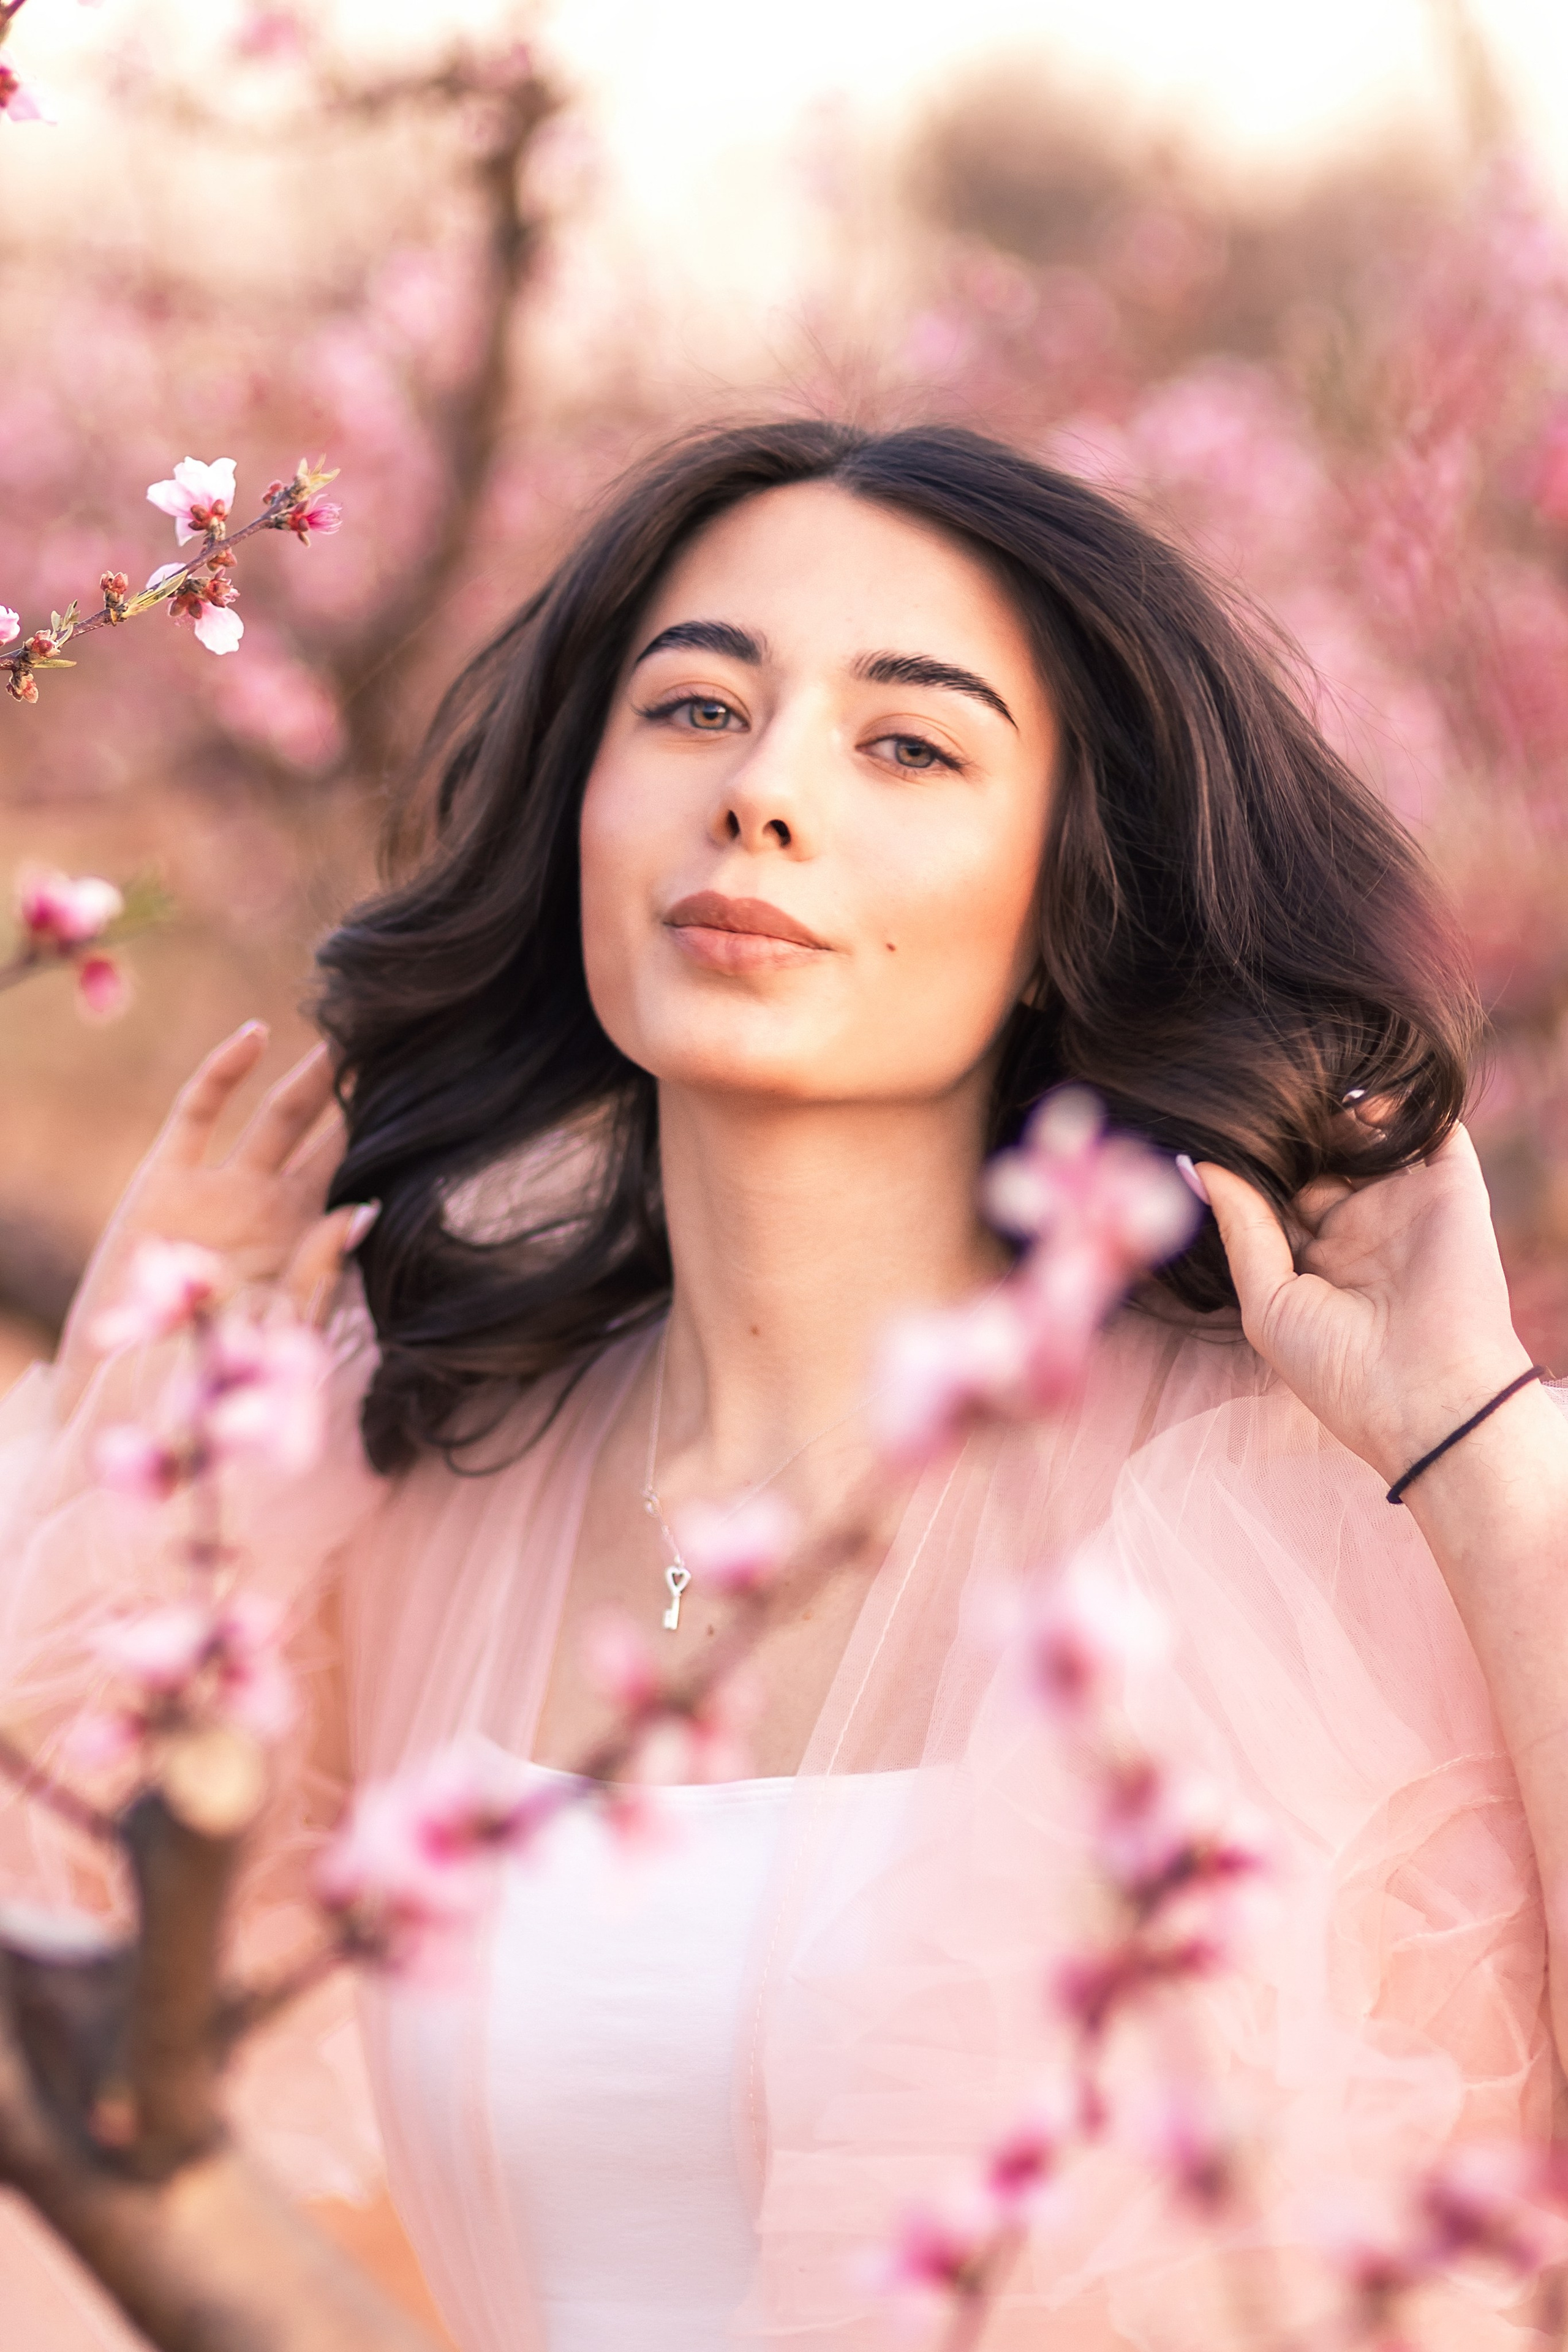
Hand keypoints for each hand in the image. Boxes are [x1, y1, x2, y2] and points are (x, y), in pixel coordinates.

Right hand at [55, 1023, 376, 1405]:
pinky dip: (222, 1072)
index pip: (359, 1175)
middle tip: (406, 1041)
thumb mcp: (276, 1329)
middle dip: (361, 1094)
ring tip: (352, 1028)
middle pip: (327, 1134)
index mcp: (305, 1240)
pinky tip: (256, 1034)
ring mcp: (217, 1189)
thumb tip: (364, 1208)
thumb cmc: (209, 1374)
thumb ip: (319, 1271)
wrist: (126, 1394)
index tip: (436, 1095)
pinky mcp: (162, 1181)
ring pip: (276, 1115)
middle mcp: (267, 1206)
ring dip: (310, 1075)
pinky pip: (197, 1114)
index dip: (391, 1137)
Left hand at [1198, 1120, 1532, 1488]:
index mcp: (1314, 1259)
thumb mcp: (1267, 1299)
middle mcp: (1360, 1229)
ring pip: (1372, 1138)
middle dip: (1293, 1129)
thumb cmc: (1338, 1367)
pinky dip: (1408, 1104)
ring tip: (1304, 1084)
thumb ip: (1241, 1227)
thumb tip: (1198, 1165)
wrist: (1429, 1397)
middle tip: (1261, 1092)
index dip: (1254, 1162)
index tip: (1219, 1124)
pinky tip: (1366, 1086)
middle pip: (1321, 1159)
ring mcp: (1406, 1207)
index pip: (1278, 1193)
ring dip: (1343, 1110)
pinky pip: (1434, 1131)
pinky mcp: (1452, 1191)